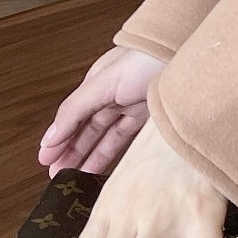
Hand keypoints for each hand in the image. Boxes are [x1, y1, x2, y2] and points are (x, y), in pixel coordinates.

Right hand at [38, 45, 166, 176]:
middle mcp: (114, 93)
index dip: (58, 139)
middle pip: (87, 128)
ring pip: (106, 137)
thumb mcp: (104, 82)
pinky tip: (104, 167)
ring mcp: (134, 105)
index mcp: (99, 81)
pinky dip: (113, 155)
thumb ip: (76, 109)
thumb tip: (50, 137)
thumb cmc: (148, 57)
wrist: (193, 58)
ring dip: (89, 157)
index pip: (73, 115)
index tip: (44, 161)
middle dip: (71, 152)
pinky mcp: (152, 117)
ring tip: (75, 179)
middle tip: (56, 177)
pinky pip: (127, 139)